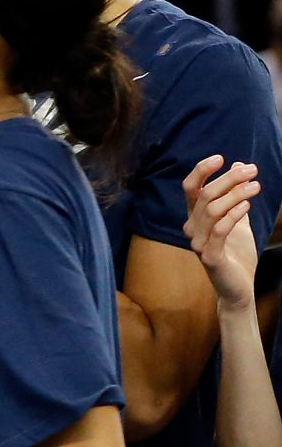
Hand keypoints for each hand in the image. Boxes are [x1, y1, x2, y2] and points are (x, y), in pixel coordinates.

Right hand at [184, 154, 261, 310]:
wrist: (238, 287)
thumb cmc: (236, 253)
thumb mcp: (237, 219)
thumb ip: (235, 195)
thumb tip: (238, 165)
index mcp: (195, 218)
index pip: (191, 188)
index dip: (202, 171)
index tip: (222, 158)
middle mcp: (192, 228)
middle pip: (205, 195)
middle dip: (229, 180)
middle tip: (252, 171)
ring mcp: (199, 243)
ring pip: (211, 210)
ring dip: (235, 195)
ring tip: (256, 186)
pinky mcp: (210, 257)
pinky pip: (218, 231)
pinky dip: (232, 215)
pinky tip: (247, 206)